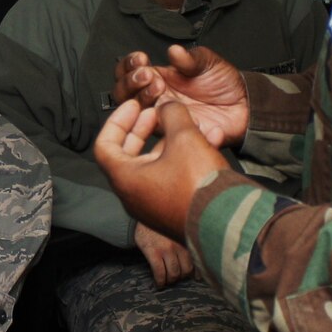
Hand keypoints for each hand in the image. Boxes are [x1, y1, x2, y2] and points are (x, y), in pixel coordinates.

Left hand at [94, 98, 230, 238]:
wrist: (227, 225)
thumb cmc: (198, 185)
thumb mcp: (185, 138)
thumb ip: (172, 115)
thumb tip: (167, 108)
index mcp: (125, 180)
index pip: (104, 145)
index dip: (117, 120)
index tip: (134, 106)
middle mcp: (135, 196)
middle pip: (130, 154)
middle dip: (145, 128)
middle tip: (158, 113)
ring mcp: (154, 205)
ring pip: (158, 164)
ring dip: (174, 141)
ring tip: (194, 124)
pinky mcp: (175, 209)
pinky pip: (174, 177)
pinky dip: (187, 158)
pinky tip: (211, 141)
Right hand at [113, 45, 247, 147]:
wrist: (244, 107)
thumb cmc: (225, 83)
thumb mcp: (208, 62)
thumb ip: (190, 58)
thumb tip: (173, 51)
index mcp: (159, 76)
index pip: (129, 71)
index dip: (128, 65)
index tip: (141, 58)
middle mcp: (155, 96)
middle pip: (123, 92)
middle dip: (130, 81)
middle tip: (149, 74)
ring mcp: (161, 115)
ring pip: (133, 111)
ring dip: (140, 97)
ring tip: (159, 87)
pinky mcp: (170, 132)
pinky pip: (154, 128)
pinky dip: (158, 116)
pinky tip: (173, 108)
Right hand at [133, 222, 192, 288]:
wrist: (145, 212)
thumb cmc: (164, 224)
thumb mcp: (179, 231)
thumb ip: (188, 245)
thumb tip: (197, 272)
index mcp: (188, 239)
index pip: (198, 261)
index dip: (197, 273)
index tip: (195, 278)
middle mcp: (180, 244)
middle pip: (186, 270)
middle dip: (181, 277)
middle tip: (176, 276)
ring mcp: (167, 248)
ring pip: (174, 274)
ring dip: (170, 280)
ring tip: (167, 279)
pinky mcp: (153, 251)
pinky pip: (160, 272)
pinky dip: (160, 281)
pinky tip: (159, 284)